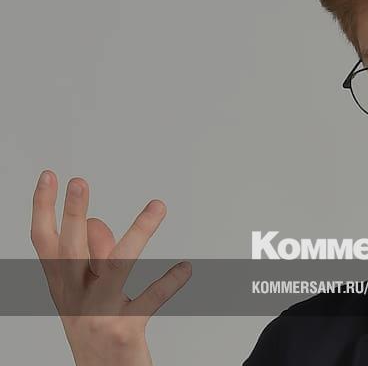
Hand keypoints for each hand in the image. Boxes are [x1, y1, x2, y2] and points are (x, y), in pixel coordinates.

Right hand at [30, 170, 191, 365]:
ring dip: (139, 233)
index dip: (43, 208)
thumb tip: (97, 224)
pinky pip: (150, 299)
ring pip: (117, 266)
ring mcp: (98, 313)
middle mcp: (75, 297)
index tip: (49, 176)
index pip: (44, 241)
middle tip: (78, 181)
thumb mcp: (88, 292)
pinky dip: (169, 282)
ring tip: (158, 206)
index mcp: (62, 285)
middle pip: (70, 250)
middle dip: (72, 214)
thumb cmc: (97, 328)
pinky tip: (185, 269)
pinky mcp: (123, 330)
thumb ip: (94, 258)